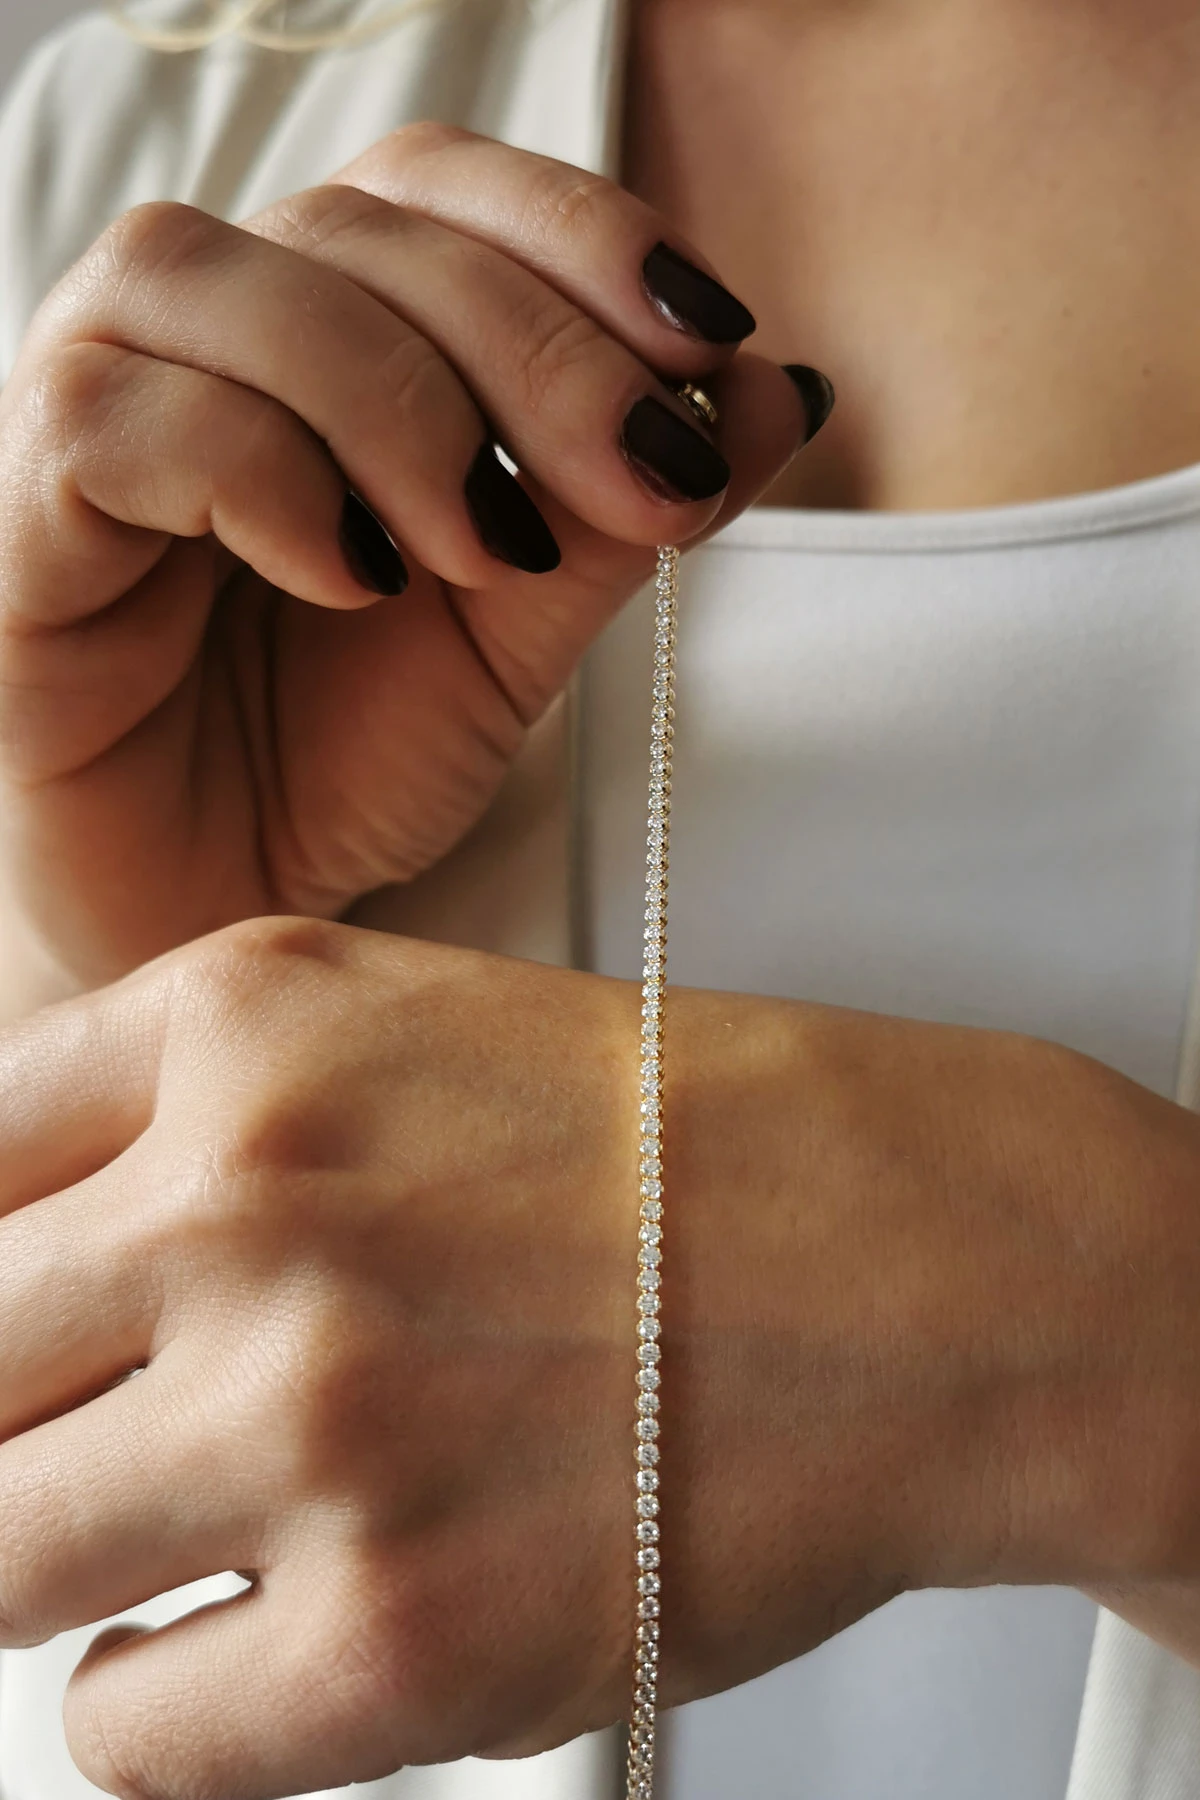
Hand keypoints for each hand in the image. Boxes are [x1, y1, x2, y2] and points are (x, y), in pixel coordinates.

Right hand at [0, 123, 812, 997]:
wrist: (211, 905)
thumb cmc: (341, 752)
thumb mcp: (524, 623)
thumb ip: (626, 504)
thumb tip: (780, 387)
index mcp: (330, 328)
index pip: (440, 189)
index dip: (581, 233)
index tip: (713, 340)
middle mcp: (207, 333)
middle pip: (357, 228)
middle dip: (536, 346)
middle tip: (646, 478)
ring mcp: (97, 405)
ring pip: (221, 285)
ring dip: (397, 405)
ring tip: (484, 556)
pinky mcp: (19, 510)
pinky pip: (116, 418)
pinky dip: (258, 475)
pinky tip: (347, 578)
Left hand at [3, 918, 1199, 1796]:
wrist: (917, 1271)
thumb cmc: (692, 1148)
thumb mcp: (409, 1028)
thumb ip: (188, 1116)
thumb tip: (25, 1259)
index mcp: (252, 1027)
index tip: (16, 1330)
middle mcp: (258, 1207)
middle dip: (17, 1418)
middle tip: (102, 1433)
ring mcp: (315, 1420)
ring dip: (67, 1561)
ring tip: (186, 1530)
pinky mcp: (395, 1634)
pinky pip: (124, 1733)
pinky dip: (163, 1701)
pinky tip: (263, 1628)